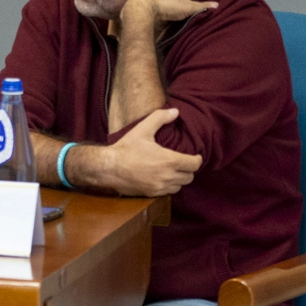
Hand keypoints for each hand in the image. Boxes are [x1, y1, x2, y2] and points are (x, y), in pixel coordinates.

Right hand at [84, 108, 200, 196]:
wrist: (108, 167)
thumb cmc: (126, 148)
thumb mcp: (142, 130)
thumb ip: (160, 118)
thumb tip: (175, 111)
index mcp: (169, 160)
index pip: (195, 164)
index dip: (197, 159)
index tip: (194, 156)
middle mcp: (168, 176)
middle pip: (190, 177)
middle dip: (188, 169)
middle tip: (181, 163)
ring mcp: (160, 187)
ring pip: (180, 186)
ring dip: (178, 179)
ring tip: (172, 171)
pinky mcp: (152, 194)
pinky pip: (168, 192)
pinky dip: (168, 186)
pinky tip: (161, 178)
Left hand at [120, 0, 217, 31]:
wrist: (142, 7)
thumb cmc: (167, 4)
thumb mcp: (187, 6)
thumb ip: (201, 6)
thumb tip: (217, 4)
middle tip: (189, 2)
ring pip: (166, 0)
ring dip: (171, 4)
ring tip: (178, 9)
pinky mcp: (148, 7)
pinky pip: (157, 7)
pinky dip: (161, 10)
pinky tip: (163, 14)